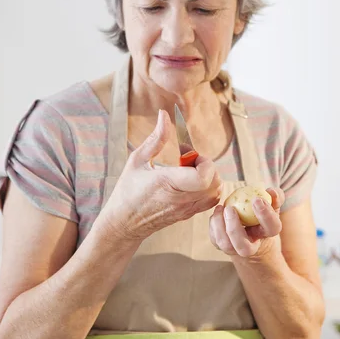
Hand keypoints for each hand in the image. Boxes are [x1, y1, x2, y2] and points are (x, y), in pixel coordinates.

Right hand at [100, 109, 221, 241]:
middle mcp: (180, 199)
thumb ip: (156, 138)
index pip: (202, 177)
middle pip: (214, 182)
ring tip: (189, 172)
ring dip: (209, 177)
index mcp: (167, 183)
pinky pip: (211, 201)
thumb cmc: (127, 191)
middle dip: (207, 166)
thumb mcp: (137, 160)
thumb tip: (164, 115)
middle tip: (188, 161)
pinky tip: (191, 183)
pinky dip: (208, 189)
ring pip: (216, 192)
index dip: (204, 162)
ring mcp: (186, 209)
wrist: (123, 223)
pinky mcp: (188, 215)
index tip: (190, 155)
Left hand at [209, 188, 283, 257]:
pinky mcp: (221, 246)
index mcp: (267, 233)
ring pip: (225, 244)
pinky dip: (214, 224)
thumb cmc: (260, 215)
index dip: (266, 214)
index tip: (257, 199)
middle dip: (234, 228)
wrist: (250, 233)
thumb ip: (275, 198)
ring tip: (221, 207)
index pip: (272, 227)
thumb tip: (272, 192)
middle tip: (230, 208)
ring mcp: (235, 249)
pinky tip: (218, 211)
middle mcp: (252, 247)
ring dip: (220, 225)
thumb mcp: (271, 206)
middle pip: (244, 247)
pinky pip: (214, 238)